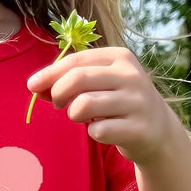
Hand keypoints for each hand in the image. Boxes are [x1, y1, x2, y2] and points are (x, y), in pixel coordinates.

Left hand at [25, 45, 180, 162]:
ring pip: (83, 105)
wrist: (158, 130)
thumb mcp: (100, 83)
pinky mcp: (139, 129)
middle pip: (77, 79)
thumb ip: (70, 80)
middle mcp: (131, 76)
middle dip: (57, 93)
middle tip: (57, 104)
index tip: (32, 86)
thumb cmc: (119, 102)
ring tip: (82, 117)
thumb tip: (34, 86)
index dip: (49, 73)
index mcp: (120, 57)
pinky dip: (93, 133)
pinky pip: (98, 131)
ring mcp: (137, 102)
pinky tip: (102, 130)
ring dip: (74, 114)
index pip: (76, 61)